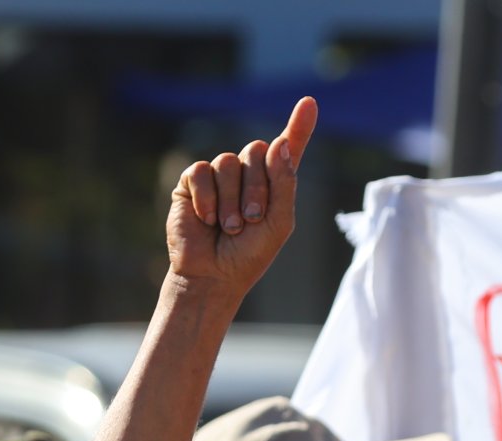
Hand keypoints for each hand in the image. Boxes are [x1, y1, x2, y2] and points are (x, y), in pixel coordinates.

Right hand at [165, 96, 318, 302]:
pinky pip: (201, 171)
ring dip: (231, 200)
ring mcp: (219, 176)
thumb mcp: (279, 223)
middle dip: (256, 188)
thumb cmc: (249, 256)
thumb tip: (279, 142)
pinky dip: (207, 198)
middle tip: (251, 220)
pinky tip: (206, 219)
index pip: (287, 147)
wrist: (212, 276)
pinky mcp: (191, 182)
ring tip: (229, 227)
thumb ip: (284, 184)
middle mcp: (247, 173)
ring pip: (228, 162)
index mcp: (273, 183)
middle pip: (257, 151)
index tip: (309, 103)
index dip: (299, 125)